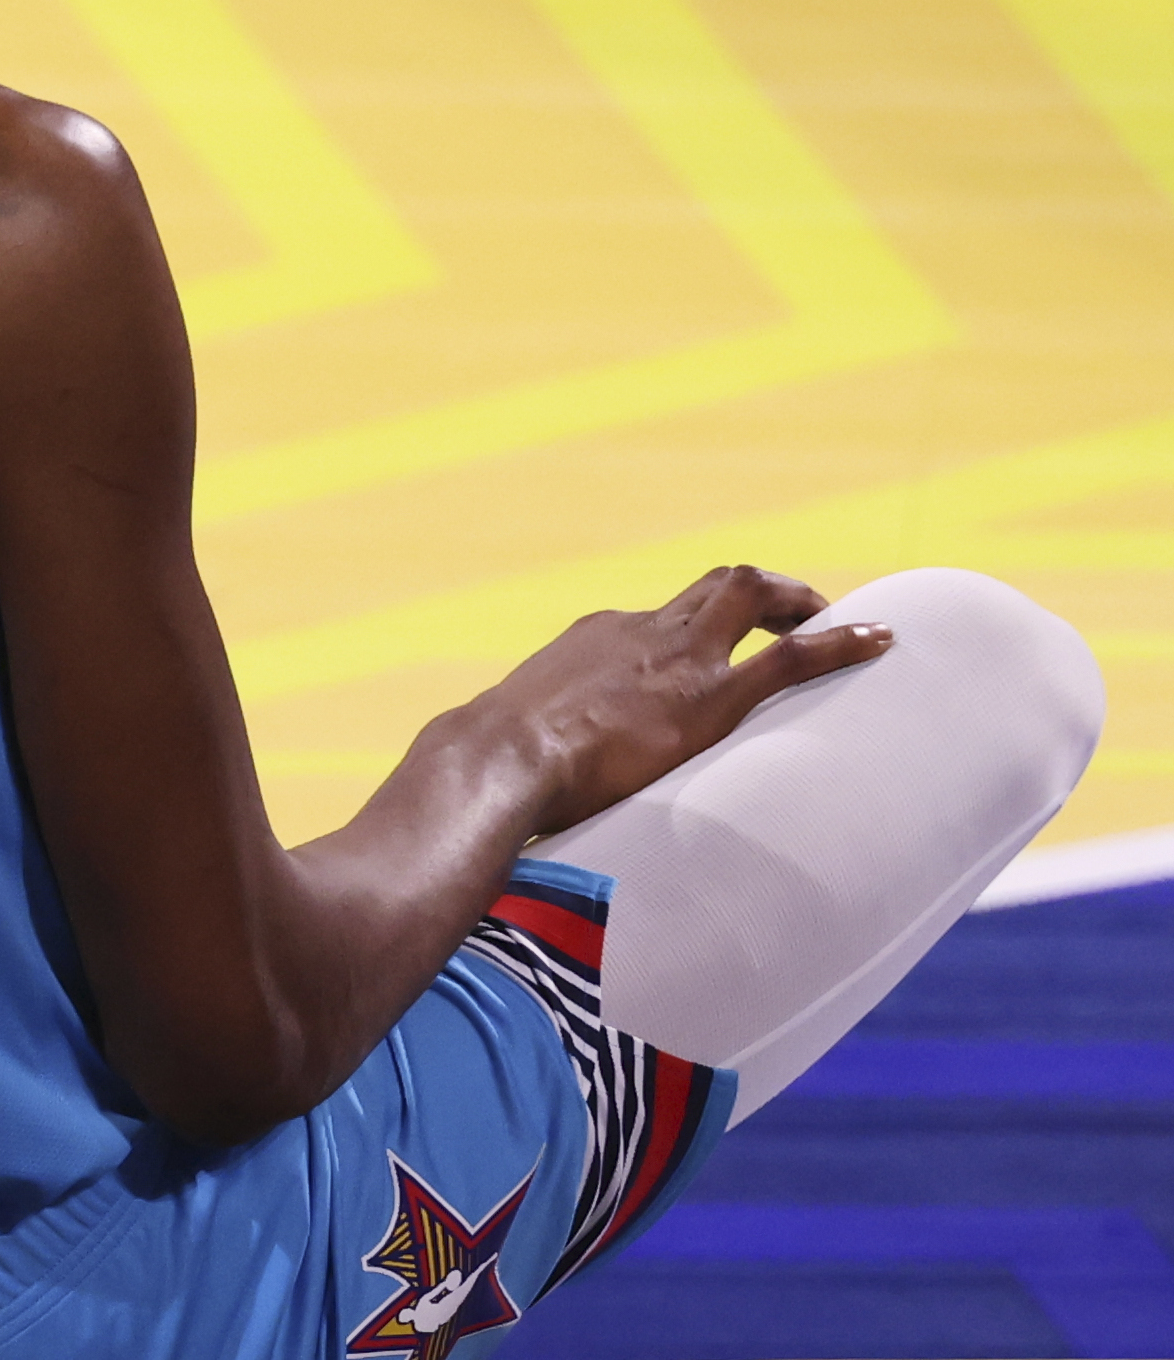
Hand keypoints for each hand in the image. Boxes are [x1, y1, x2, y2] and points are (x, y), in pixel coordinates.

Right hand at [486, 566, 891, 834]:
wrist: (498, 757)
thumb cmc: (492, 764)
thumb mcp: (513, 740)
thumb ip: (532, 748)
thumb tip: (508, 789)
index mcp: (595, 637)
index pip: (657, 617)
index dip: (698, 628)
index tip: (714, 652)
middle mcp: (640, 630)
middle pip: (713, 585)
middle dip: (763, 592)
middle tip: (797, 614)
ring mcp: (675, 656)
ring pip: (748, 593)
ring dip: (797, 600)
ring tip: (836, 619)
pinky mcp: (706, 696)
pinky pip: (786, 656)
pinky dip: (839, 643)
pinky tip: (882, 641)